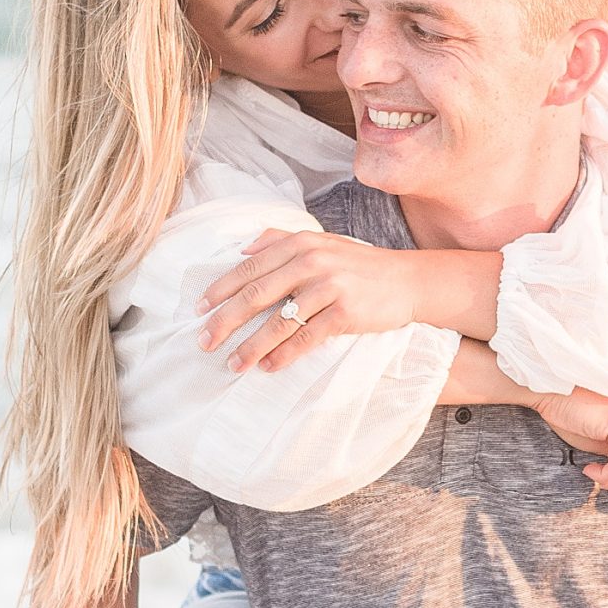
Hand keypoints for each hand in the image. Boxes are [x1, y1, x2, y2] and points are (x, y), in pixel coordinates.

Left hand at [197, 229, 418, 373]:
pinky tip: (268, 367)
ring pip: (279, 322)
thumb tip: (242, 248)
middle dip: (225, 321)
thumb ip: (281, 240)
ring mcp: (330, 287)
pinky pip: (307, 338)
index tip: (198, 311)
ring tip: (233, 364)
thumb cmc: (359, 265)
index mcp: (300, 243)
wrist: (408, 281)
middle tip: (204, 342)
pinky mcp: (346, 313)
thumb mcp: (322, 242)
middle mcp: (312, 261)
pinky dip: (284, 355)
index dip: (220, 290)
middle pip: (256, 295)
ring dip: (251, 346)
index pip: (249, 268)